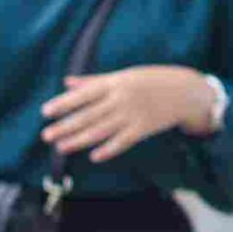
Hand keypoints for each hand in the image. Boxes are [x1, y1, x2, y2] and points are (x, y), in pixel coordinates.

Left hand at [42, 65, 214, 163]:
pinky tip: (94, 156)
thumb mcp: (124, 75)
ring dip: (80, 140)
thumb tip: (67, 82)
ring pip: (101, 130)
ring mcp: (133, 114)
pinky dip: (109, 149)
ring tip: (61, 148)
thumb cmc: (152, 80)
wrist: (186, 90)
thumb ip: (95, 80)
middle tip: (47, 136)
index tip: (46, 112)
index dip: (64, 103)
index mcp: (116, 82)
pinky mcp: (144, 128)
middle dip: (66, 126)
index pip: (84, 94)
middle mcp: (122, 98)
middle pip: (89, 114)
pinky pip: (123, 141)